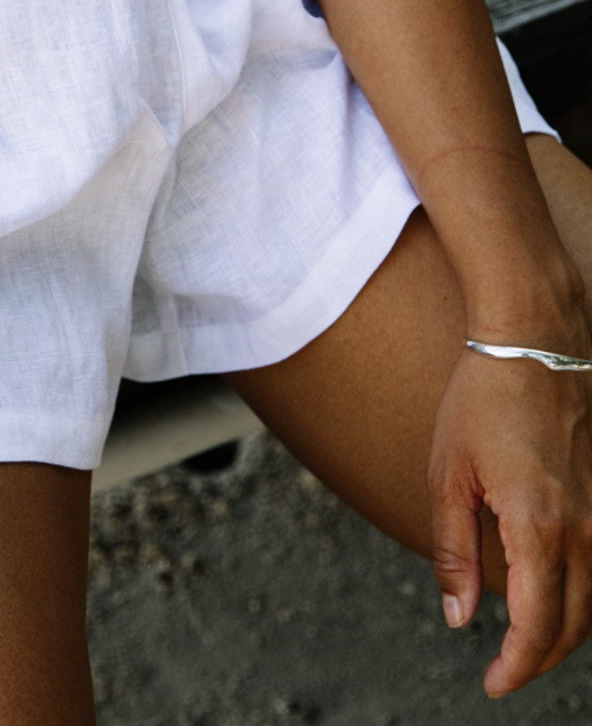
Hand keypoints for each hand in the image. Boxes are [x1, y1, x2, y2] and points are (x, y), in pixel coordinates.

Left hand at [429, 341, 591, 695]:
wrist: (535, 343)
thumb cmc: (481, 400)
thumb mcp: (448, 475)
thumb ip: (453, 552)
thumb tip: (459, 619)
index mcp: (538, 527)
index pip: (537, 626)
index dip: (516, 666)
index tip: (493, 684)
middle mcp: (584, 529)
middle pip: (575, 626)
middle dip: (539, 657)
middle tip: (506, 669)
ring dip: (566, 630)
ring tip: (527, 639)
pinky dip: (585, 595)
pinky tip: (558, 594)